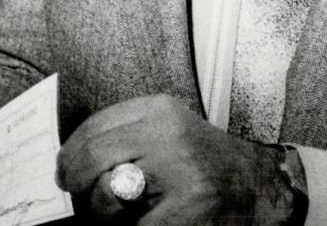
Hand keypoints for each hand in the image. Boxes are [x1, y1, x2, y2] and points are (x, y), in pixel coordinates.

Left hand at [56, 95, 295, 222]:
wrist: (264, 190)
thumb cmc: (207, 166)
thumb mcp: (167, 135)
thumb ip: (127, 138)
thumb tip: (69, 162)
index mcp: (158, 111)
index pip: (94, 127)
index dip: (69, 154)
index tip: (62, 171)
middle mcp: (167, 135)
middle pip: (92, 156)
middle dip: (74, 183)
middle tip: (75, 198)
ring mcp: (180, 173)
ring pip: (106, 196)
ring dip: (101, 217)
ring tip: (119, 220)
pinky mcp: (187, 211)